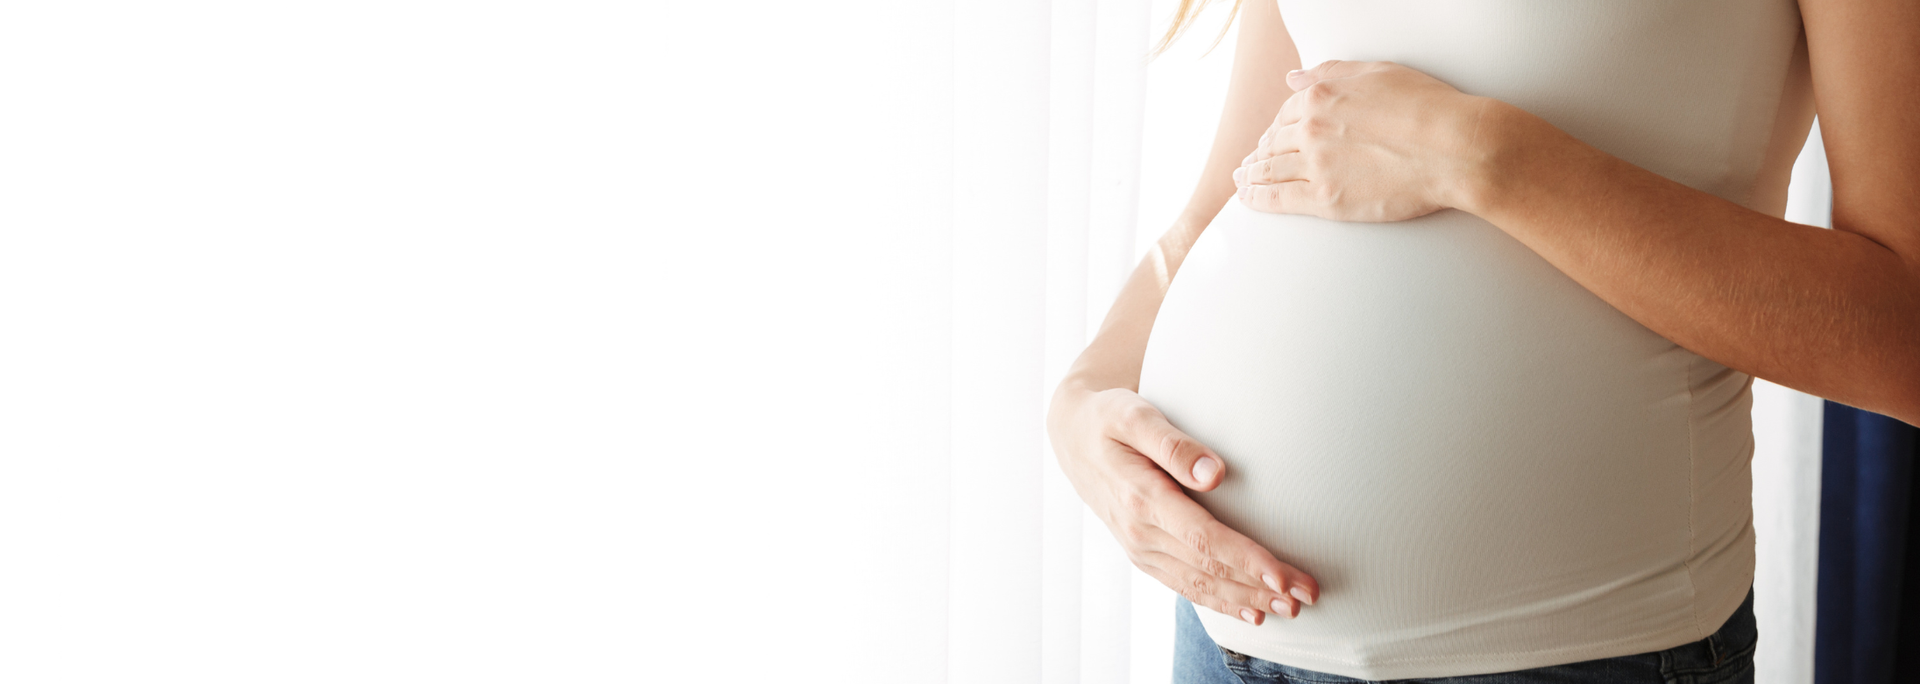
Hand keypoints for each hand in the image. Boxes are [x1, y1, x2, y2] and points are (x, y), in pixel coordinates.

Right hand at [1048, 387, 1318, 623]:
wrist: (1072, 437)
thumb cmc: (1110, 418)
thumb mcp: (1134, 416)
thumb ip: (1173, 444)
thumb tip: (1214, 473)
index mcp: (1141, 497)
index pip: (1203, 538)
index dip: (1245, 560)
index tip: (1282, 575)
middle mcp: (1140, 530)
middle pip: (1208, 569)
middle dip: (1258, 587)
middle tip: (1305, 597)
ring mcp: (1140, 546)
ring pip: (1198, 584)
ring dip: (1244, 601)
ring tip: (1288, 610)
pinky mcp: (1144, 553)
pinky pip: (1183, 585)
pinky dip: (1218, 602)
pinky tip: (1248, 612)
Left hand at [1232, 60, 1493, 221]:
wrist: (1455, 147)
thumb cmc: (1428, 106)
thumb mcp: (1378, 72)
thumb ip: (1329, 73)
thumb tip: (1292, 78)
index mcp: (1321, 95)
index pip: (1287, 111)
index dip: (1278, 124)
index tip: (1274, 134)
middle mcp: (1311, 128)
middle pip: (1274, 141)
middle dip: (1262, 150)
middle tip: (1252, 159)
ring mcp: (1316, 165)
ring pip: (1270, 169)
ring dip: (1251, 173)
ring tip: (1243, 178)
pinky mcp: (1325, 199)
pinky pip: (1278, 198)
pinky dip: (1256, 197)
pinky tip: (1247, 197)